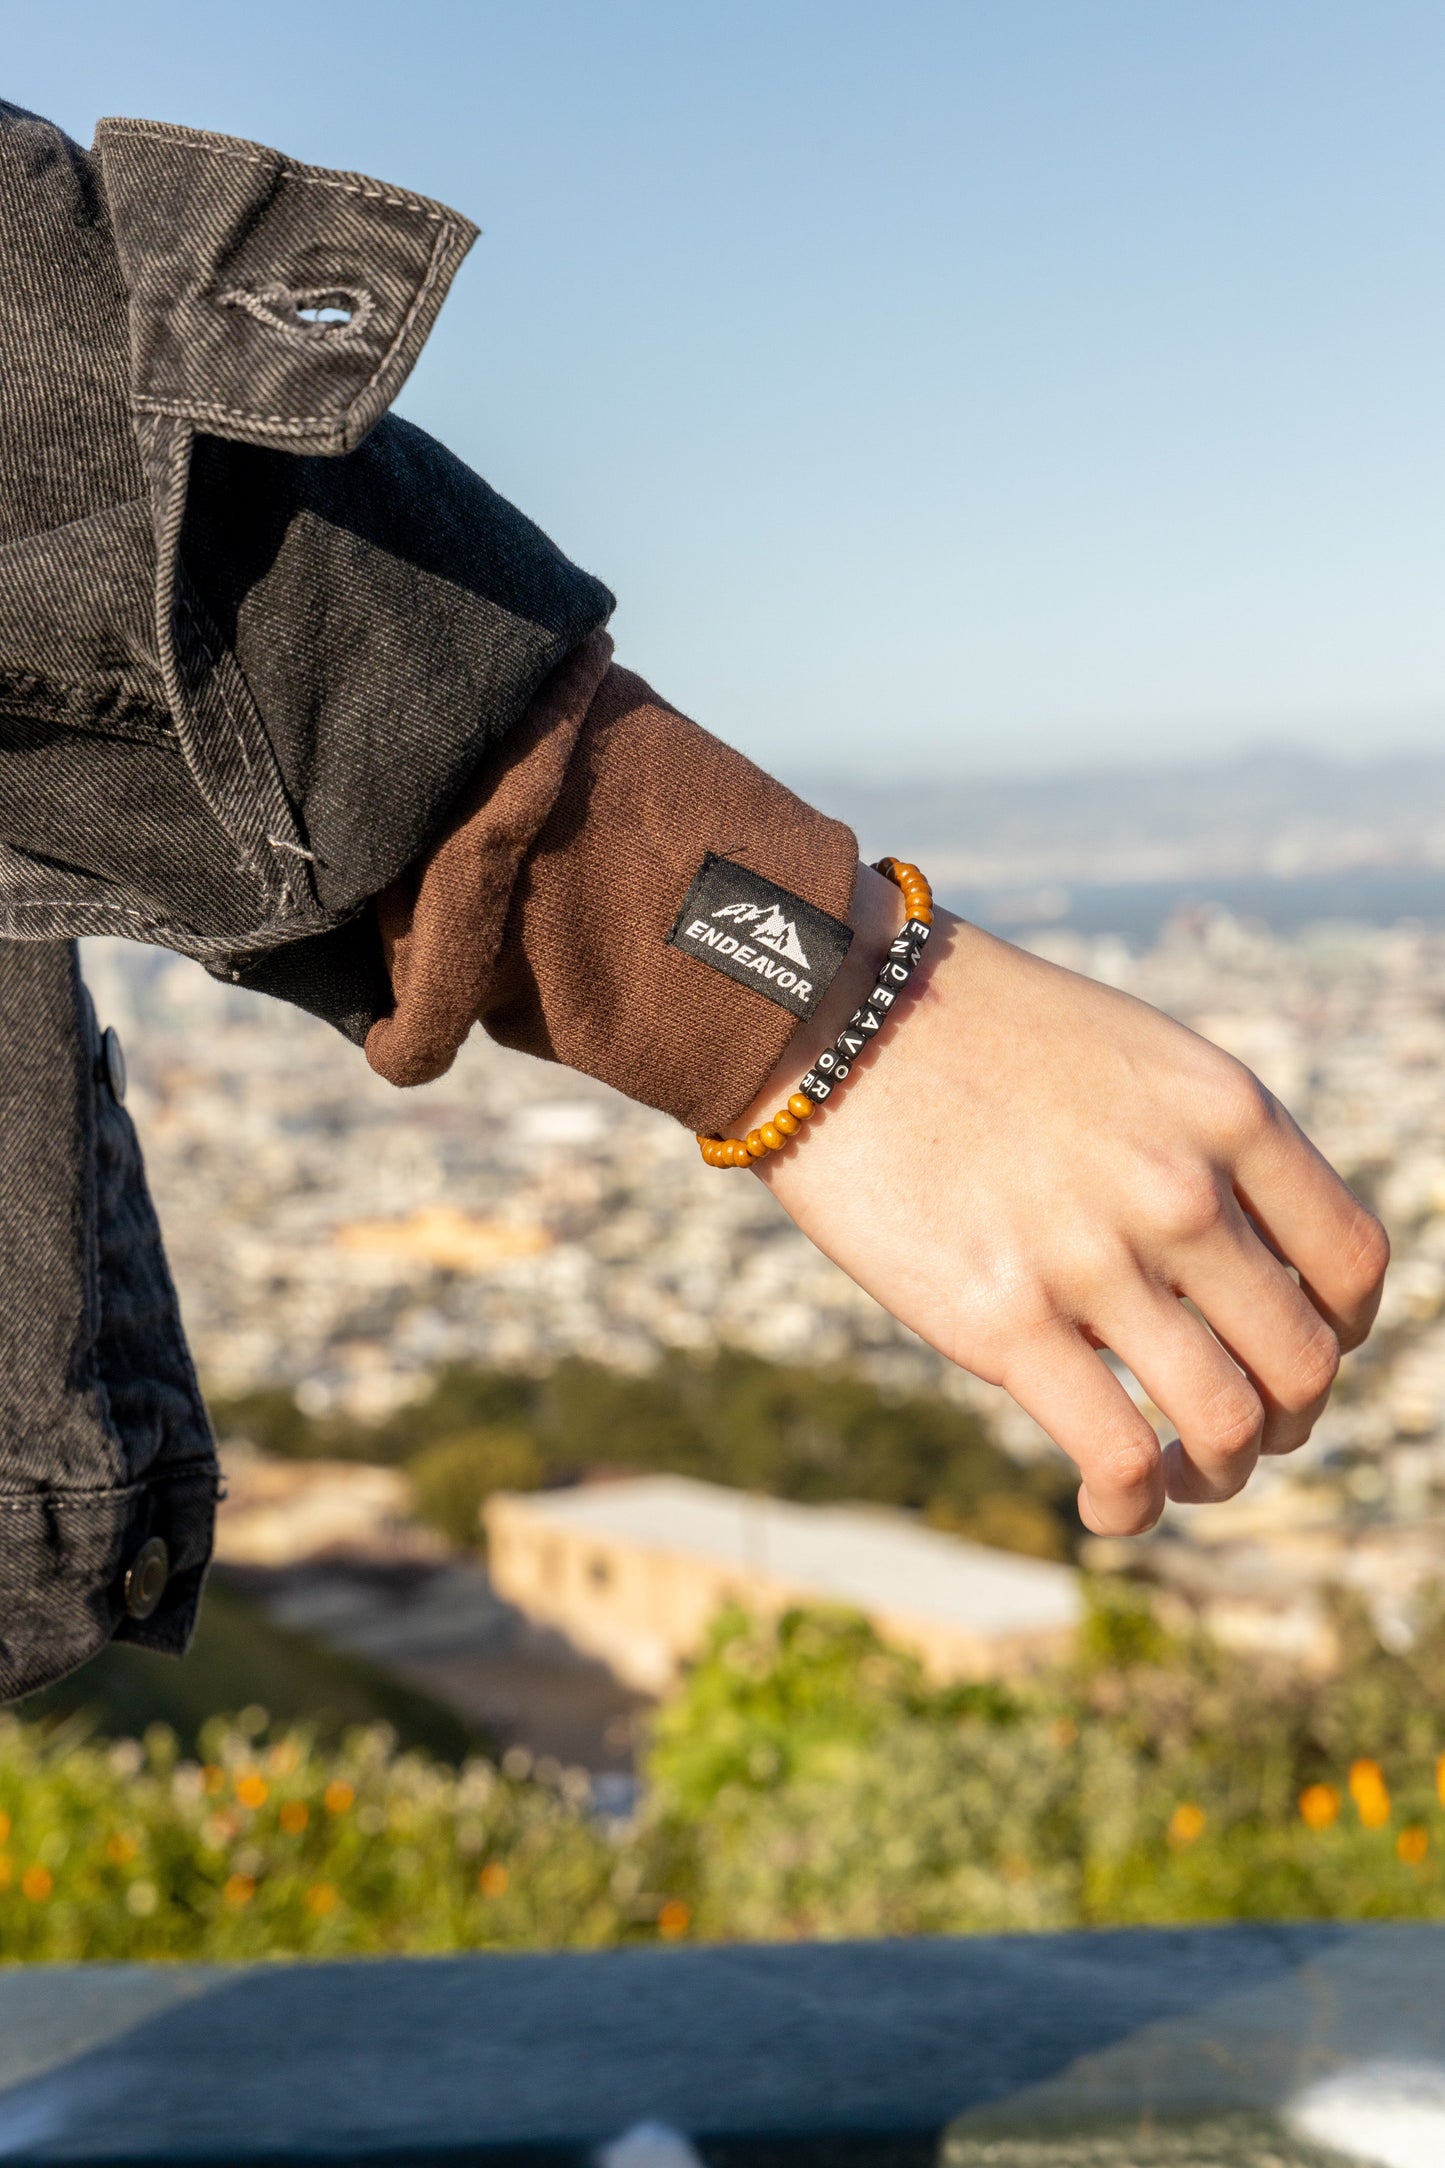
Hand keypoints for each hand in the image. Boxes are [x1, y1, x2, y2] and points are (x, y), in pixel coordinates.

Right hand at [740, 866, 1388, 1535]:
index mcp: (1227, 1110)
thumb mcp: (1127, 1054)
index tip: (1291, 1350)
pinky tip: (1106, 1506)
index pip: (1353, 1263)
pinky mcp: (1003, 1322)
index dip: (1340, 1333)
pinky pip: (1118, 1457)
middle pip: (1304, 1362)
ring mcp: (1095, 1257)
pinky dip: (1130, 1507)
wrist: (831, 1009)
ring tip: (1176, 1475)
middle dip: (1285, 1422)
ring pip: (1229, 1424)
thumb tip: (1228, 1262)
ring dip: (1217, 1475)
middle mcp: (1183, 1187)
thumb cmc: (970, 1029)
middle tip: (1235, 1432)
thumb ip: (1195, 1145)